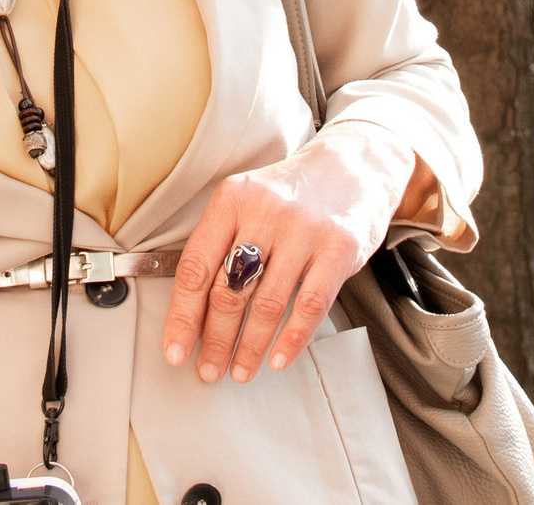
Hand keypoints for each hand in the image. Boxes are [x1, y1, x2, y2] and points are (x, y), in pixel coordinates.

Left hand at [162, 124, 417, 384]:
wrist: (357, 162)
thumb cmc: (293, 194)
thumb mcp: (249, 201)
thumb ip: (222, 244)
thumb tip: (194, 313)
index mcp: (231, 198)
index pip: (195, 267)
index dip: (182, 317)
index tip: (177, 352)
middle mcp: (264, 210)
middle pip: (228, 290)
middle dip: (215, 340)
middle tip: (209, 370)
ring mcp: (304, 228)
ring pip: (267, 304)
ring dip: (249, 347)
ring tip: (240, 371)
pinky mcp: (339, 245)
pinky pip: (310, 304)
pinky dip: (292, 339)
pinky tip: (279, 359)